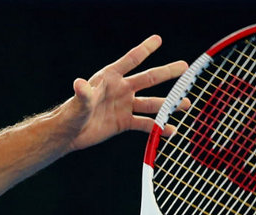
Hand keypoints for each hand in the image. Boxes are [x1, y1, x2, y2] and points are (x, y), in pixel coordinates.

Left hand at [62, 35, 188, 151]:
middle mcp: (121, 89)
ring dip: (169, 104)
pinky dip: (158, 127)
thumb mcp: (79, 103)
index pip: (130, 60)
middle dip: (167, 73)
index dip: (144, 49)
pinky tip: (171, 130)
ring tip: (186, 104)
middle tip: (185, 66)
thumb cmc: (71, 113)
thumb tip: (79, 83)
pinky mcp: (124, 122)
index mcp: (110, 78)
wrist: (69, 133)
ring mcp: (124, 105)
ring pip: (151, 103)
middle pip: (148, 79)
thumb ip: (83, 94)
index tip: (158, 39)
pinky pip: (145, 123)